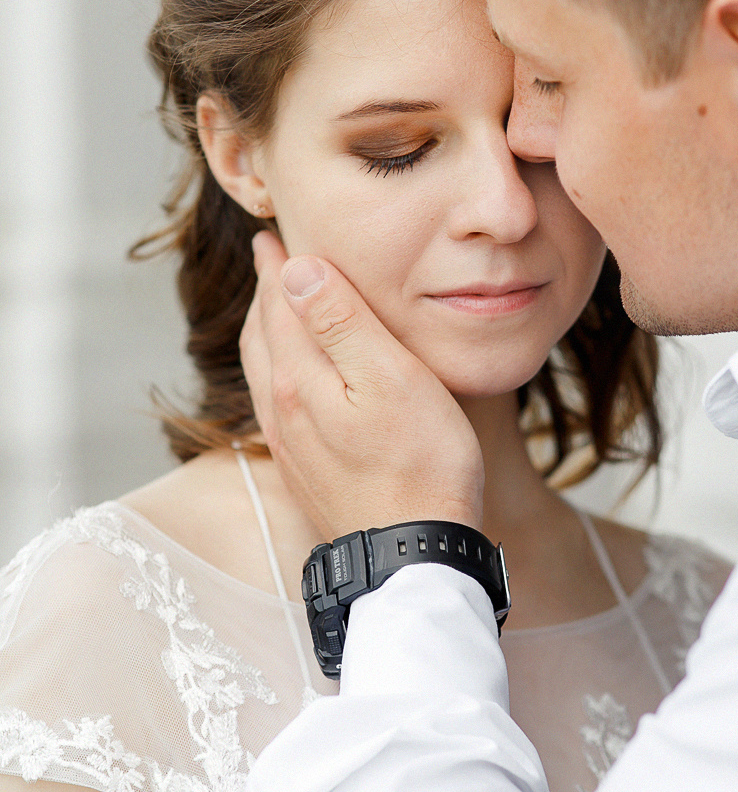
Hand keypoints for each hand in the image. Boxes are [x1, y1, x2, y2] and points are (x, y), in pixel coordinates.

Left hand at [240, 232, 483, 540]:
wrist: (412, 557)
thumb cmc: (419, 464)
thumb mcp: (390, 377)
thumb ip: (340, 320)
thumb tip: (294, 268)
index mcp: (297, 378)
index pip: (280, 304)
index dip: (279, 266)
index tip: (273, 235)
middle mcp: (280, 410)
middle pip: (263, 336)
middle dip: (267, 292)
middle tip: (270, 257)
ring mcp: (290, 445)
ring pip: (264, 372)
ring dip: (266, 331)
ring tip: (274, 307)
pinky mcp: (305, 472)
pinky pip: (275, 404)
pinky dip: (276, 371)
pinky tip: (291, 379)